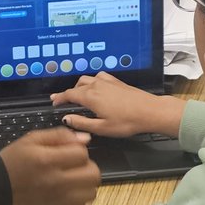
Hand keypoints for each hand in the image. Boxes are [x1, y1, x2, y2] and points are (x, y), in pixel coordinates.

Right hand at [0, 128, 100, 204]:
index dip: (78, 149)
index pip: (82, 153)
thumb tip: (85, 139)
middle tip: (74, 165)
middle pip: (93, 174)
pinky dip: (78, 196)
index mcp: (48, 160)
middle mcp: (55, 182)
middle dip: (87, 166)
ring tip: (72, 178)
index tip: (68, 151)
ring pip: (91, 192)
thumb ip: (60, 135)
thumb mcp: (32, 139)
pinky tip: (67, 190)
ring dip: (85, 183)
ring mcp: (57, 200)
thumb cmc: (13, 160)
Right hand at [51, 72, 185, 137]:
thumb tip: (67, 119)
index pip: (69, 94)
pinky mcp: (117, 82)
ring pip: (87, 79)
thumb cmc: (128, 121)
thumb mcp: (101, 128)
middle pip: (76, 86)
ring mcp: (108, 82)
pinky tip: (95, 86)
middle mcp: (97, 86)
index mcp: (91, 97)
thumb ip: (81, 122)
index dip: (59, 98)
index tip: (54, 102)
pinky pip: (99, 76)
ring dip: (79, 86)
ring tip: (77, 93)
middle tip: (62, 99)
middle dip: (67, 92)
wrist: (150, 112)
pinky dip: (92, 81)